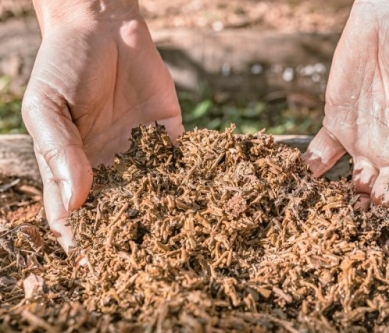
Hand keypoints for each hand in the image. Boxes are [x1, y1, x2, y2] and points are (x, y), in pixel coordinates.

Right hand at [22, 0, 183, 252]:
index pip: (75, 214)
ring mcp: (141, 153)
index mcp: (72, 166)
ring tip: (177, 248)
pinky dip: (192, 185)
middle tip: (144, 266)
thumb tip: (77, 202)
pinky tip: (202, 206)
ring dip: (163, 219)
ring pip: (153, 194)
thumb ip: (61, 152)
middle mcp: (109, 166)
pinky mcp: (170, 135)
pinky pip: (182, 165)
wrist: (103, 27)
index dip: (82, 239)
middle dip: (128, 238)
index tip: (94, 264)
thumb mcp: (47, 108)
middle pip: (118, 212)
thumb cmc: (63, 66)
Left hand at [303, 0, 388, 245]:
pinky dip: (309, 174)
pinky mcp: (337, 123)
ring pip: (349, 186)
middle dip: (363, 222)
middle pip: (379, 199)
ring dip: (335, 206)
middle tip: (339, 242)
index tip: (382, 247)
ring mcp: (364, 140)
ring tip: (315, 226)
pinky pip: (321, 156)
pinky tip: (296, 190)